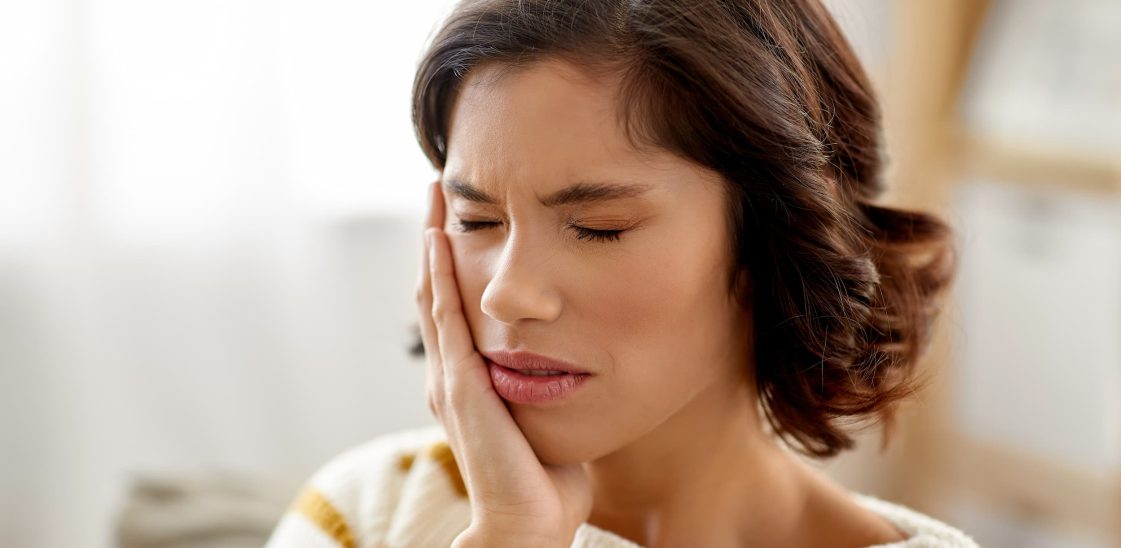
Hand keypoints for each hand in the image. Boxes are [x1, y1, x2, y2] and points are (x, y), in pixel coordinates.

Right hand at [415, 181, 592, 546]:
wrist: (528, 521)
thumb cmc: (545, 478)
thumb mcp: (544, 417)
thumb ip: (547, 386)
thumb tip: (574, 362)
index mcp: (466, 381)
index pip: (453, 308)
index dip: (451, 263)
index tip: (460, 218)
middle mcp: (448, 374)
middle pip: (434, 290)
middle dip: (435, 238)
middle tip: (437, 188)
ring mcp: (449, 378)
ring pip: (433, 294)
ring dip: (432, 242)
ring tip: (434, 195)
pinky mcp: (460, 385)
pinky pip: (445, 320)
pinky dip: (438, 276)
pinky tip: (439, 239)